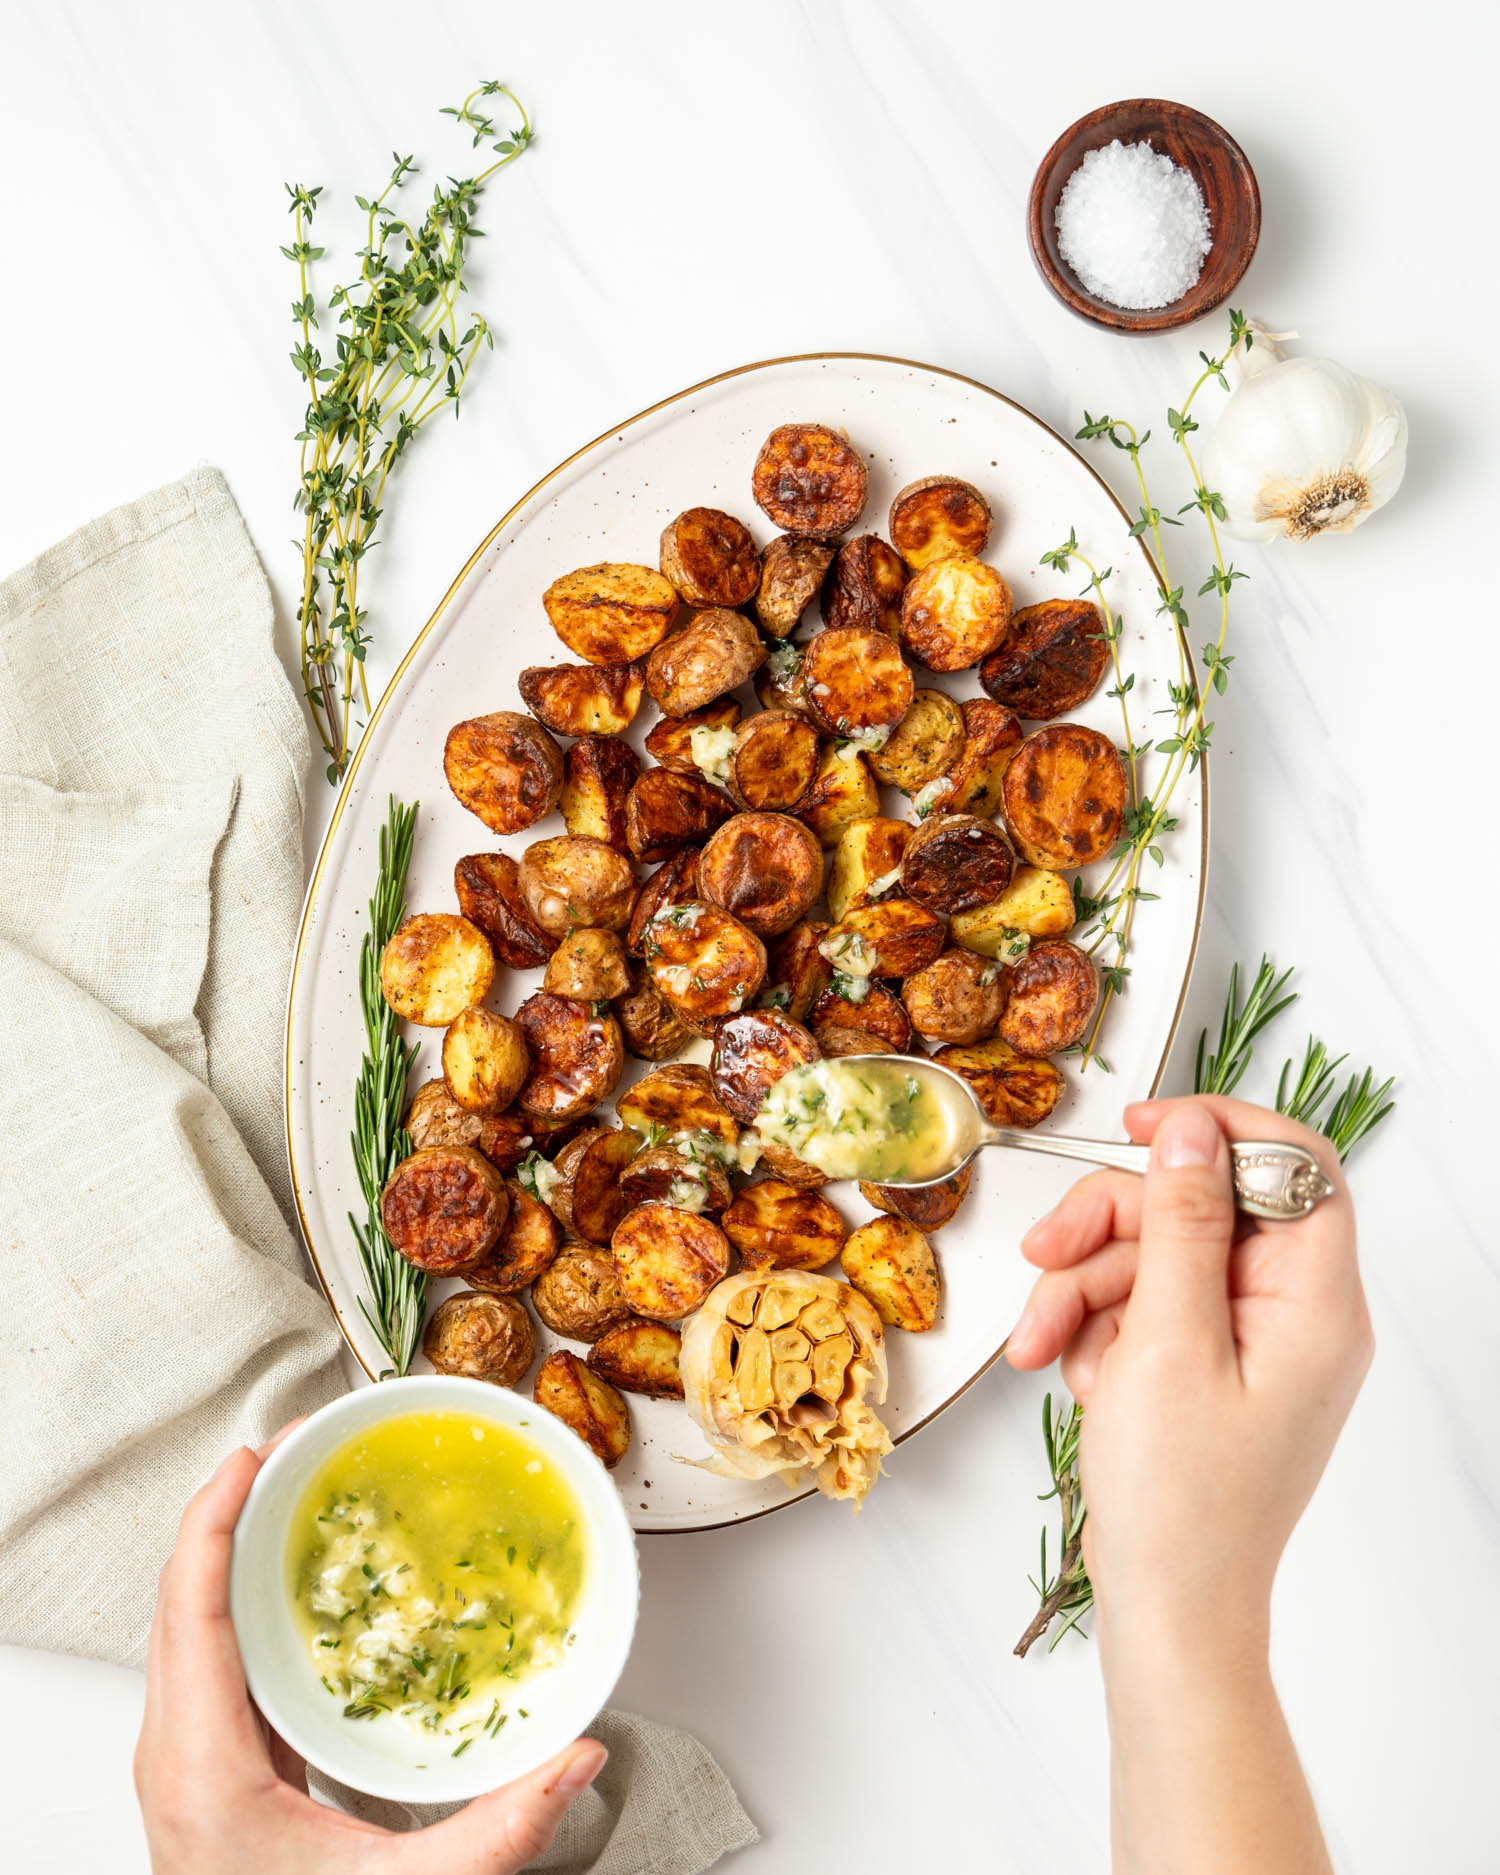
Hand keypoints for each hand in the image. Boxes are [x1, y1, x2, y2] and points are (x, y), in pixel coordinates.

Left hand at [135, 1430, 605, 1874]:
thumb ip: (496, 1834)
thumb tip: (576, 1760)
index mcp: (202, 1768)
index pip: (189, 1612)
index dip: (211, 1522)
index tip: (247, 1459)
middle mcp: (176, 1754)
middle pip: (180, 1600)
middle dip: (225, 1511)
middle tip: (286, 1451)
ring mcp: (184, 1759)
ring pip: (186, 1624)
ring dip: (227, 1550)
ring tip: (285, 1493)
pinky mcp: (205, 1765)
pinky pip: (206, 1654)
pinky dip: (236, 1595)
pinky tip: (289, 1581)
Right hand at [1006, 1097, 1370, 1874]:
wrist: (1166, 1608)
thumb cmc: (1180, 1503)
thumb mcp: (1167, 1342)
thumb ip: (1180, 1224)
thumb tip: (1190, 1131)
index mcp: (1316, 1303)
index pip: (1295, 1165)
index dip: (1221, 1128)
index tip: (1145, 1125)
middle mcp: (1294, 1312)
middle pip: (1202, 1205)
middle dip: (1111, 1225)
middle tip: (1045, 1254)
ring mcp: (1250, 1339)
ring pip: (1157, 1252)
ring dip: (1082, 1286)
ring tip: (1037, 1345)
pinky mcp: (1208, 1364)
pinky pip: (1145, 1302)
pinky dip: (1094, 1325)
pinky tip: (1070, 1371)